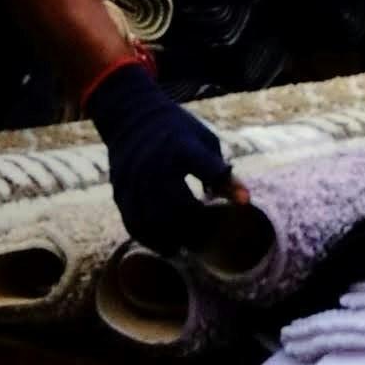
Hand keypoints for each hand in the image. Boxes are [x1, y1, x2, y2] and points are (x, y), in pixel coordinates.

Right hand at [87, 59, 229, 243]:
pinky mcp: (120, 191)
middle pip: (179, 206)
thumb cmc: (176, 130)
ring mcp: (135, 180)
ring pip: (155, 221)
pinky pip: (134, 224)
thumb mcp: (203, 139)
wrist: (131, 116)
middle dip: (198, 227)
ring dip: (174, 239)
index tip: (243, 204)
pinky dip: (151, 239)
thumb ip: (220, 170)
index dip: (227, 186)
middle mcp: (155, 163)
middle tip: (211, 239)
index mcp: (181, 146)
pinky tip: (166, 246)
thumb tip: (242, 201)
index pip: (208, 168)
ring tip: (190, 248)